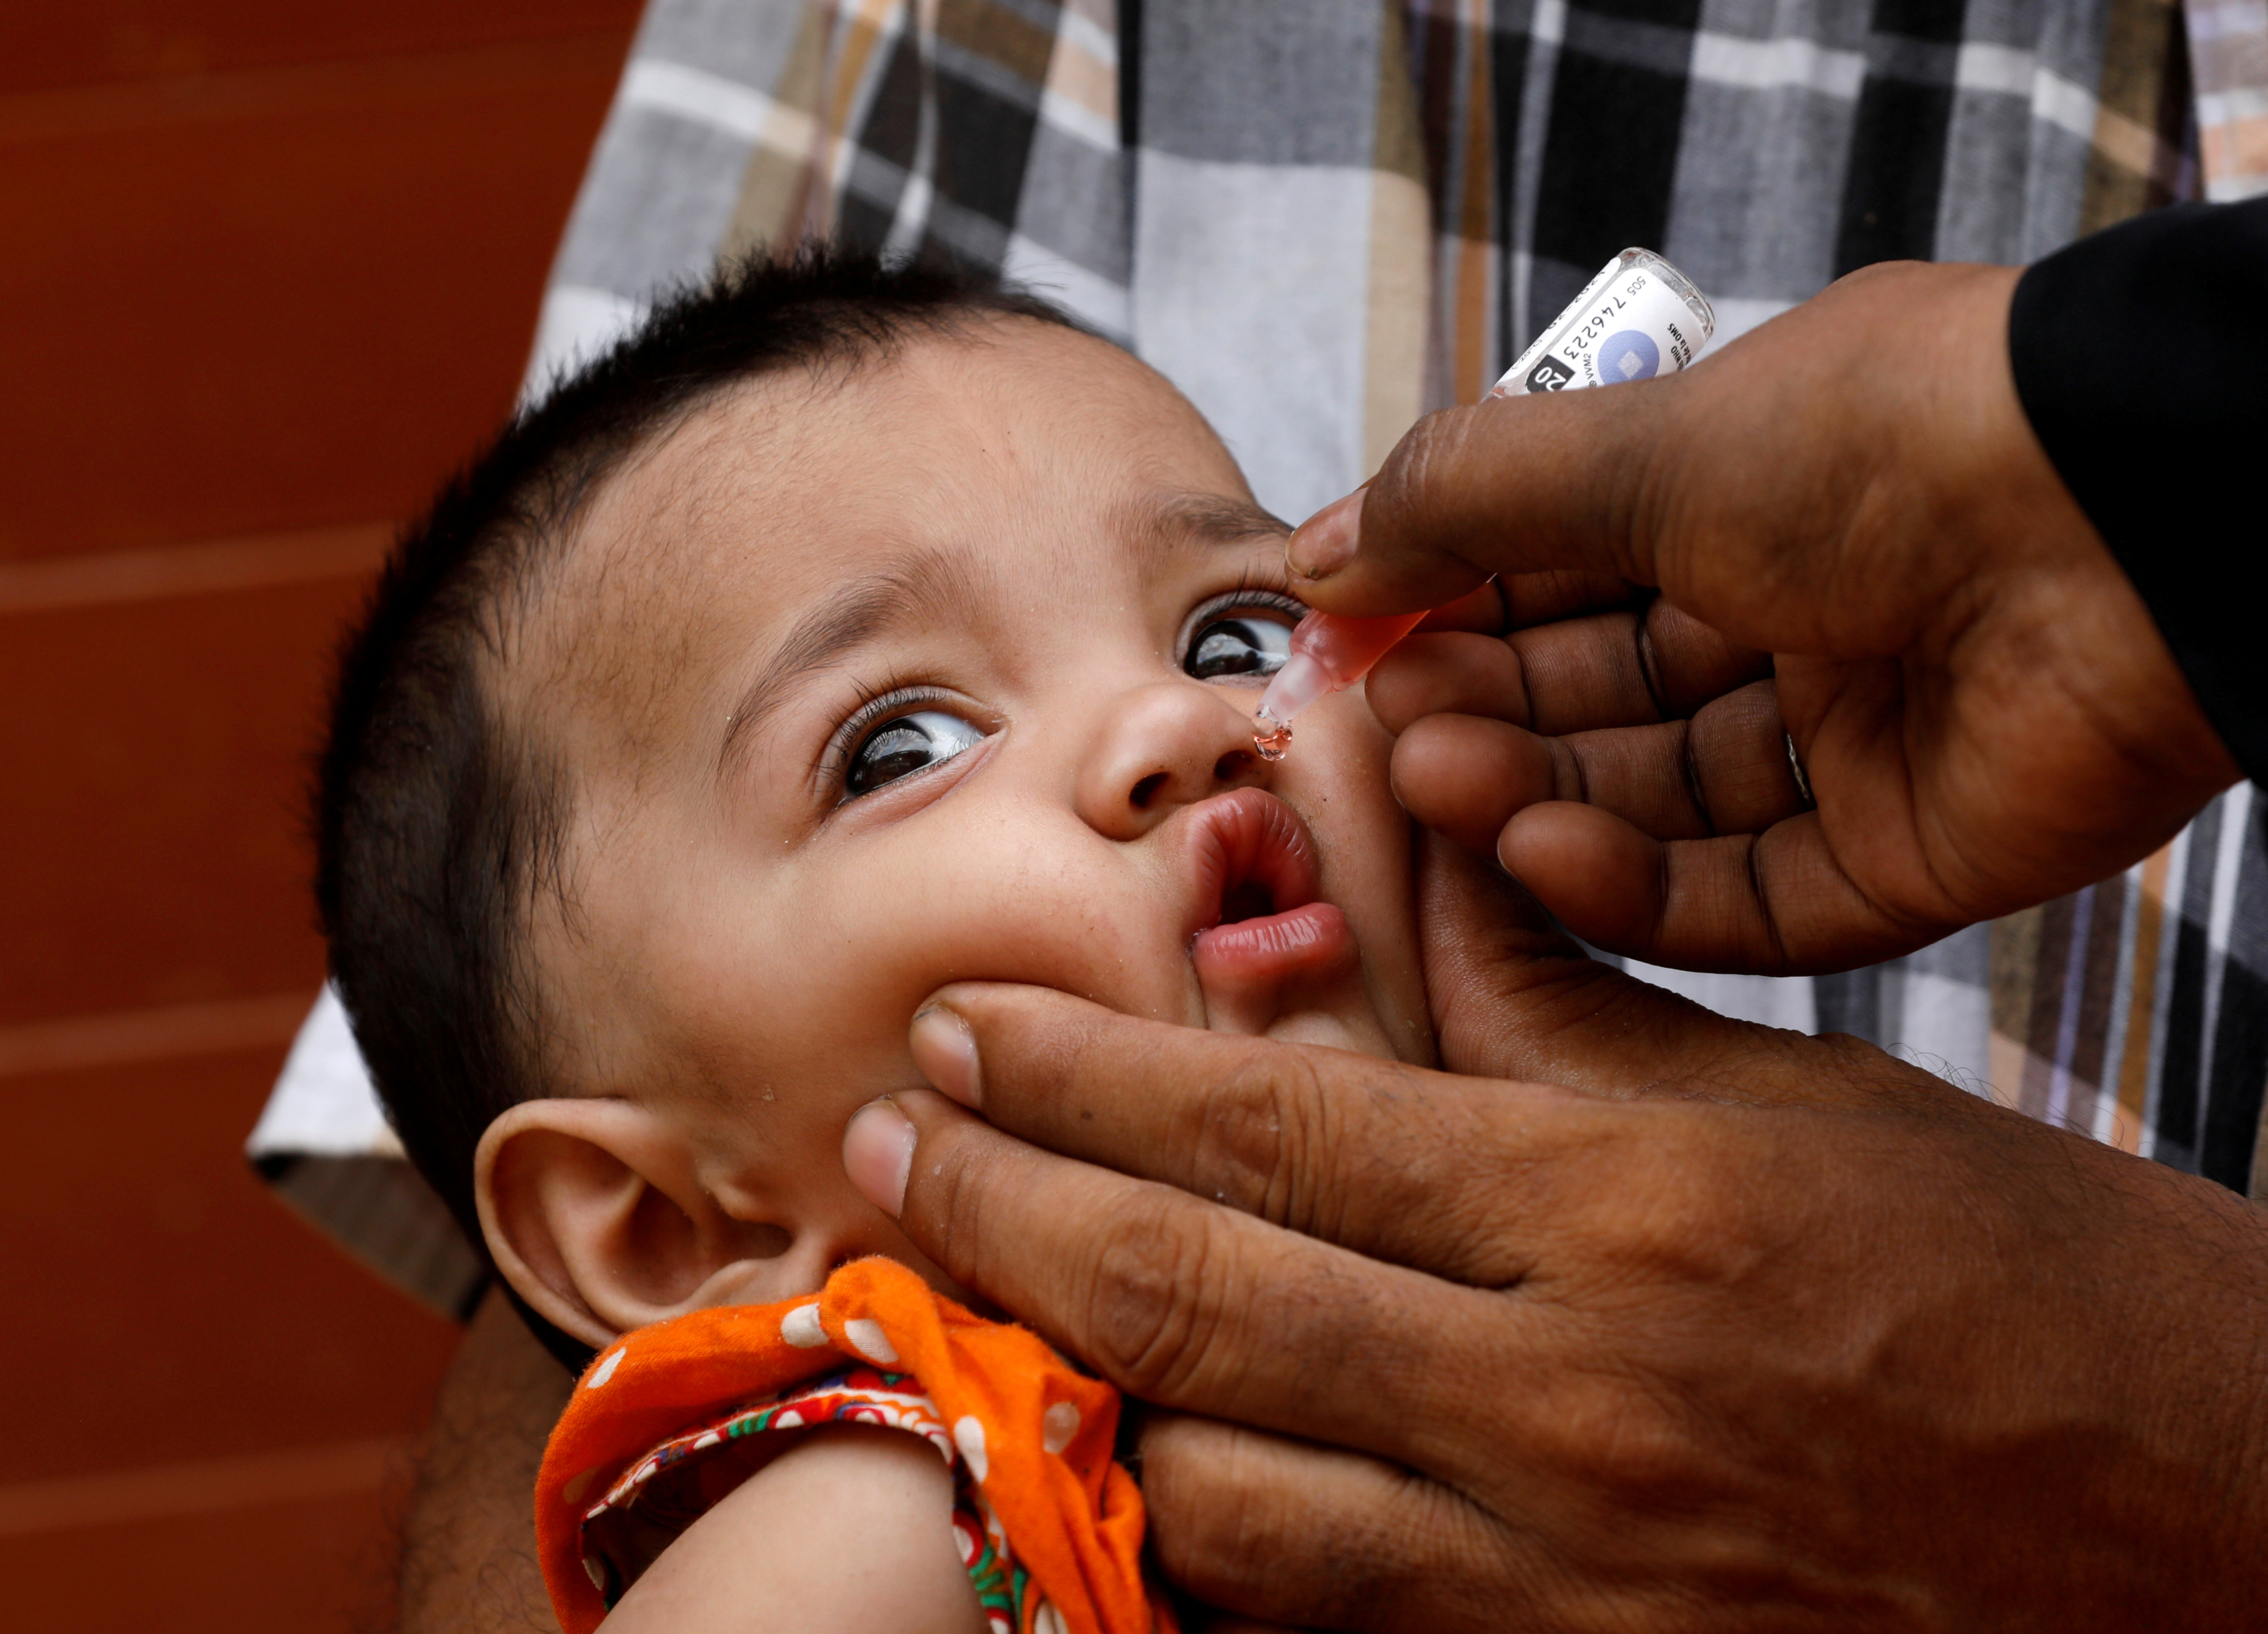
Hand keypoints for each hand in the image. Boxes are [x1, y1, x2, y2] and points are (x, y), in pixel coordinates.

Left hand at [842, 840, 2267, 1630]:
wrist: (2215, 1528)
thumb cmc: (2036, 1295)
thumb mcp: (1803, 1110)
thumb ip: (1568, 1014)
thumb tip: (1413, 884)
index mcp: (1627, 1208)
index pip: (1274, 1127)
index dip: (1085, 1073)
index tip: (966, 1029)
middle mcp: (1569, 1396)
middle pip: (1200, 1298)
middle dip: (1008, 1210)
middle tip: (888, 1145)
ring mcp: (1567, 1569)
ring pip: (1221, 1493)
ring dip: (1078, 1398)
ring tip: (977, 1304)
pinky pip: (1327, 1623)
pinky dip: (1210, 1547)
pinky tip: (1141, 1474)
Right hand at [1291, 261, 2240, 971]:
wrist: (2129, 521)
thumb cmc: (1887, 439)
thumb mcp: (1639, 440)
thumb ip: (1466, 499)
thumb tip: (1320, 552)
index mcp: (1753, 494)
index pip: (1564, 574)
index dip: (1450, 612)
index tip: (1347, 647)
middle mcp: (1804, 619)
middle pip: (1601, 698)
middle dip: (1482, 712)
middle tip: (1382, 730)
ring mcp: (1859, 744)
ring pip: (1659, 804)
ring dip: (1534, 799)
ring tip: (1437, 783)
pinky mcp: (1910, 856)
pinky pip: (1749, 896)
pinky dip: (1636, 888)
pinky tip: (1542, 853)